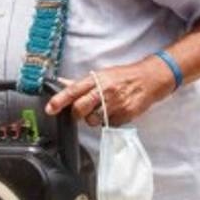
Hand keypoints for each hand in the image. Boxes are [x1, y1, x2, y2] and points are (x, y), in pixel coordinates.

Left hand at [45, 59, 173, 127]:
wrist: (149, 79)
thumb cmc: (124, 76)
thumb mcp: (102, 74)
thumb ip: (81, 82)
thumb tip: (61, 82)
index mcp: (97, 79)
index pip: (73, 90)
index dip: (59, 100)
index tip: (50, 109)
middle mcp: (105, 91)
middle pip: (80, 108)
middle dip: (76, 114)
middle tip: (79, 113)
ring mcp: (116, 104)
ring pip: (93, 120)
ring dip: (93, 119)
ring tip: (101, 110)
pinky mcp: (125, 115)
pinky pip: (108, 125)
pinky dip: (108, 121)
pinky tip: (114, 111)